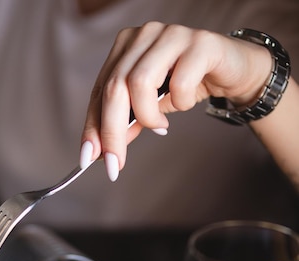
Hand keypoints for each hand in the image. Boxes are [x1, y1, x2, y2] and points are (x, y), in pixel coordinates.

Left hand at [80, 22, 271, 180]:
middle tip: (116, 164)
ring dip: (147, 116)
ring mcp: (171, 35)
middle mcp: (144, 35)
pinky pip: (179, 83)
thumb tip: (102, 152)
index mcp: (125, 47)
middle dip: (111, 133)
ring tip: (160, 126)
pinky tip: (186, 102)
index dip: (92, 127)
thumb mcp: (150, 107)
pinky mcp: (200, 43)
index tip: (89, 159)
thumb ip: (126, 123)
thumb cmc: (187, 85)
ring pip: (140, 83)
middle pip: (115, 88)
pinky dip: (180, 102)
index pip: (99, 91)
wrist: (233, 70)